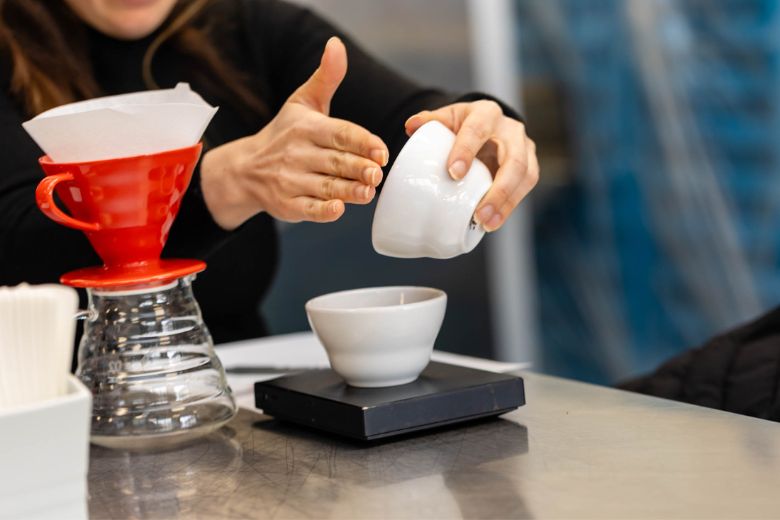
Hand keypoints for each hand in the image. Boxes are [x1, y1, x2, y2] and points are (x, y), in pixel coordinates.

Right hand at [200, 37, 388, 229]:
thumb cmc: (285, 133)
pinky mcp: (286, 204)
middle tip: (378, 174)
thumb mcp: (302, 102)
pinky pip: (307, 209)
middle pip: (335, 161)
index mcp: (306, 127)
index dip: (361, 141)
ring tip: (368, 192)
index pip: (339, 133)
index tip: (382, 151)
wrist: (246, 168)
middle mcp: (297, 153)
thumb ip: (326, 77)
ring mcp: (290, 181)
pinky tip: (339, 209)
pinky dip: (323, 211)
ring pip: (325, 187)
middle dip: (358, 167)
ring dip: (348, 190)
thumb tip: (336, 45)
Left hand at [405, 100, 537, 231]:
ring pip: (525, 176)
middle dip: (499, 189)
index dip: (466, 151)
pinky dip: (510, 206)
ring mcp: (525, 148)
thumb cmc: (464, 125)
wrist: (488, 125)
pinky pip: (525, 187)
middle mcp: (511, 129)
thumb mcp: (448, 118)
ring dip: (507, 203)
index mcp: (487, 113)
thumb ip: (430, 121)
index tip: (453, 174)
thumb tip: (410, 126)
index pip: (478, 130)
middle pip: (514, 160)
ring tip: (487, 223)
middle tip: (479, 212)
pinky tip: (493, 222)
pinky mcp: (529, 166)